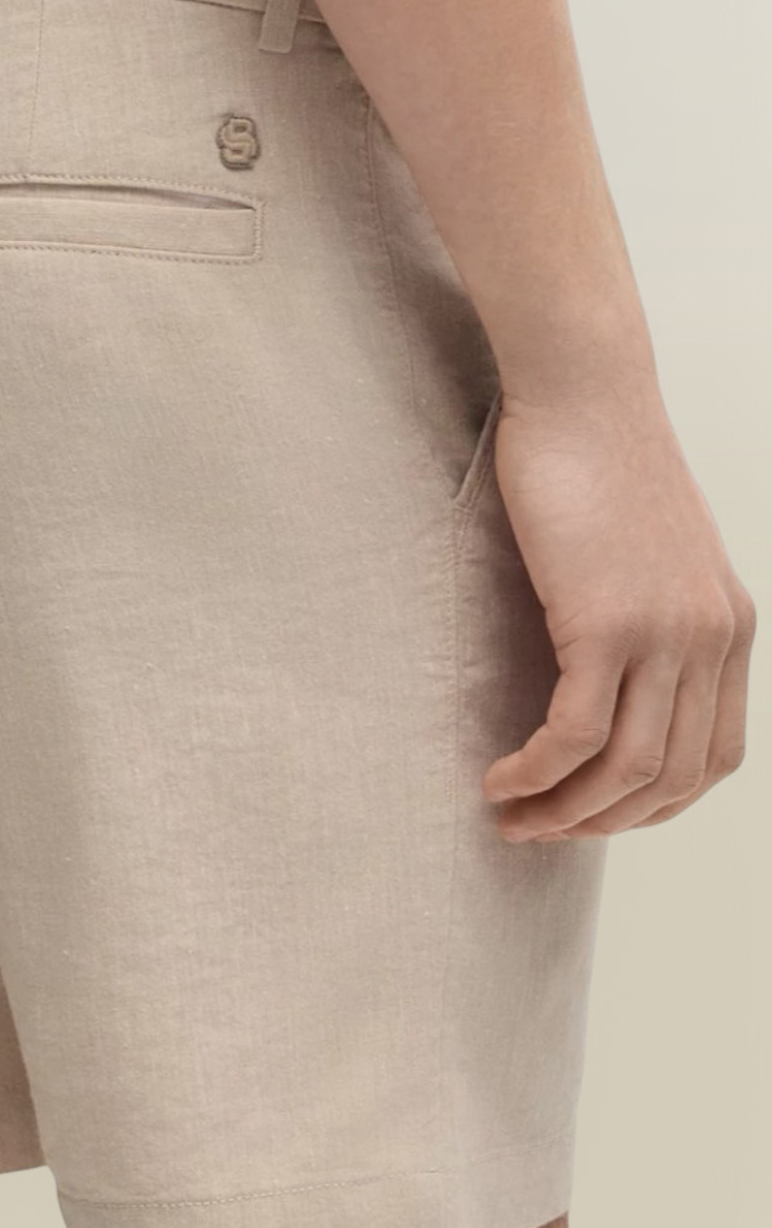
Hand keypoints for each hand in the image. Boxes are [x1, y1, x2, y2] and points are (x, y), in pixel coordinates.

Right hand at [482, 382, 756, 842]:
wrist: (585, 393)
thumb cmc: (598, 462)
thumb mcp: (650, 554)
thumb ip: (653, 619)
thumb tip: (610, 679)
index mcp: (729, 627)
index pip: (712, 758)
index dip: (651, 806)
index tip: (590, 814)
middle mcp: (712, 639)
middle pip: (672, 779)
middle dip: (600, 824)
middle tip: (538, 833)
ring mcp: (666, 632)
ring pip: (626, 770)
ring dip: (563, 812)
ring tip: (509, 819)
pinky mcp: (608, 621)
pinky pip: (575, 733)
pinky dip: (536, 772)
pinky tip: (499, 778)